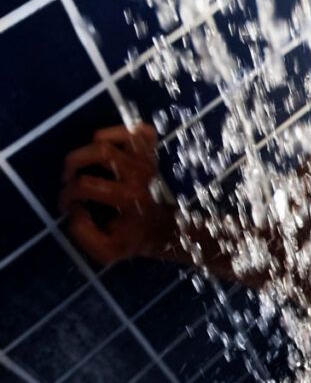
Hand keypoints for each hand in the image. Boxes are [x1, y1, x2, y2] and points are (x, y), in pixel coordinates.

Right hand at [60, 123, 173, 265]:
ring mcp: (148, 161)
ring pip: (120, 135)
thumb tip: (75, 210)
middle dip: (74, 162)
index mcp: (128, 198)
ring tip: (87, 161)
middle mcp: (139, 174)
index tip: (67, 206)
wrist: (170, 231)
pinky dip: (124, 132)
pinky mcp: (154, 154)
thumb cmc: (135, 239)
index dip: (67, 195)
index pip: (86, 184)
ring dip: (94, 144)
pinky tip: (111, 146)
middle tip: (69, 177)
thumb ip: (83, 234)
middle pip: (100, 151)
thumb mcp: (107, 250)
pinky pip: (141, 132)